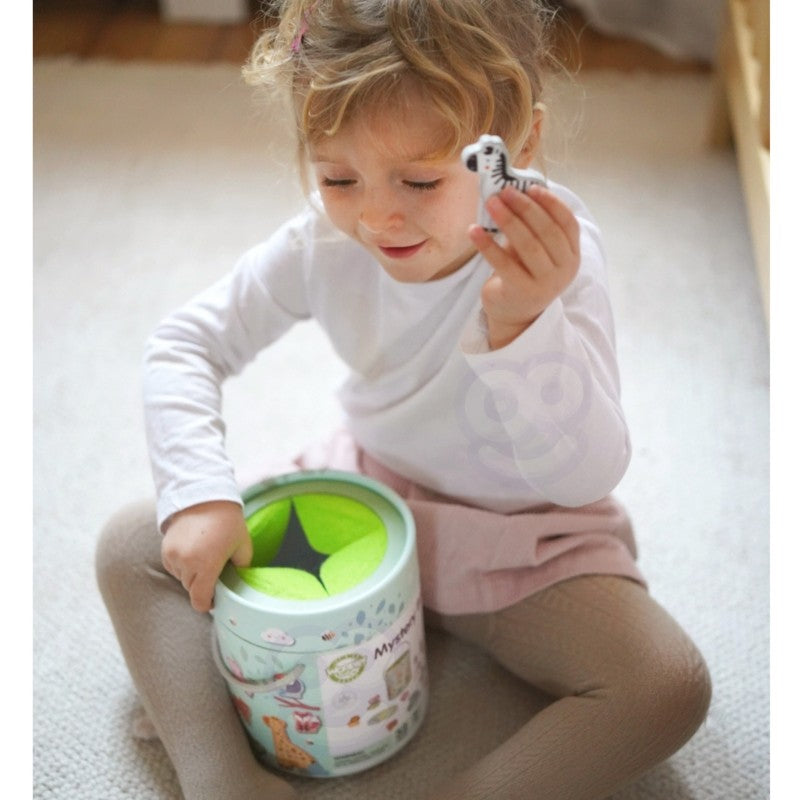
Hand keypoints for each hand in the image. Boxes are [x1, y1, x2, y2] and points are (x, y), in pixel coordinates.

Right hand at [161, 500, 252, 612]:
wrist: (206, 497)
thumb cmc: (228, 521)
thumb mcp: (243, 545)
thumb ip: (242, 567)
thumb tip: (237, 582)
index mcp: (207, 564)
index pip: (199, 599)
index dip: (206, 604)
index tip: (213, 600)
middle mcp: (187, 562)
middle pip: (191, 589)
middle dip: (202, 586)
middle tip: (213, 573)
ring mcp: (173, 555)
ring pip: (181, 578)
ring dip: (191, 575)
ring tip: (204, 559)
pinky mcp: (165, 548)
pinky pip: (173, 567)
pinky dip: (182, 566)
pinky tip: (193, 553)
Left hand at [469, 185, 579, 348]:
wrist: (515, 314)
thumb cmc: (525, 274)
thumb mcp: (535, 250)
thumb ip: (532, 227)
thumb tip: (514, 191)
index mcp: (571, 255)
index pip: (567, 223)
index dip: (551, 203)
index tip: (531, 187)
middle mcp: (563, 270)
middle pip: (547, 231)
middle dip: (525, 207)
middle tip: (504, 191)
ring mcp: (544, 283)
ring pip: (528, 245)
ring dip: (508, 220)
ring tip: (491, 203)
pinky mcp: (521, 292)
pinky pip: (503, 264)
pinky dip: (487, 245)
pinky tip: (473, 231)